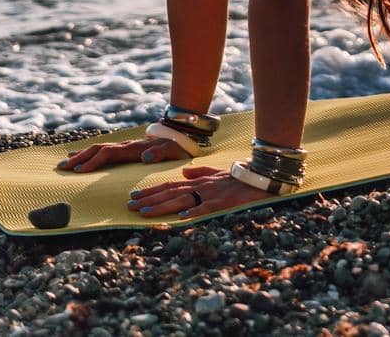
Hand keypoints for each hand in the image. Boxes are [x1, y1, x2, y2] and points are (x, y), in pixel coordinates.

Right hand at [57, 136, 190, 172]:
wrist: (184, 137)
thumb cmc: (179, 149)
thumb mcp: (174, 152)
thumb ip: (161, 153)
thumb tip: (145, 157)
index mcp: (134, 148)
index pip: (108, 154)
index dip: (93, 161)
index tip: (78, 170)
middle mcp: (127, 145)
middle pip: (98, 149)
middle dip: (79, 158)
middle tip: (62, 167)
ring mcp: (125, 146)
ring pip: (98, 149)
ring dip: (81, 155)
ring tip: (65, 162)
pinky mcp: (126, 149)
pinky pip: (104, 151)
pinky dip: (90, 154)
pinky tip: (80, 157)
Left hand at [127, 165, 278, 217]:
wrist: (259, 176)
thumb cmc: (239, 178)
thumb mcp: (217, 173)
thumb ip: (200, 172)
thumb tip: (183, 175)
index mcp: (198, 182)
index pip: (170, 186)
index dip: (151, 192)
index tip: (134, 196)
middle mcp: (200, 187)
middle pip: (170, 193)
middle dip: (149, 200)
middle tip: (129, 206)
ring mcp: (211, 194)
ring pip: (181, 200)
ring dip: (161, 206)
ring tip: (144, 213)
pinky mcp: (223, 202)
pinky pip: (206, 207)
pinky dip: (194, 212)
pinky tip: (181, 217)